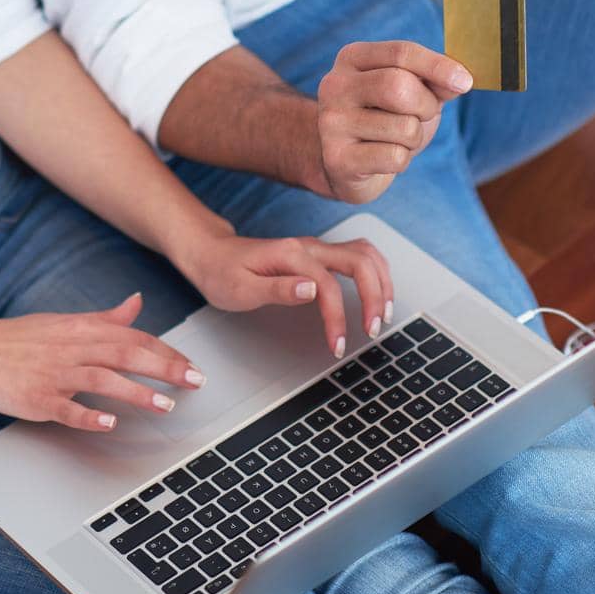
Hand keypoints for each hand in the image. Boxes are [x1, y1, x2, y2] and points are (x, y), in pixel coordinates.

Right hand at [0, 293, 206, 433]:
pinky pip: (65, 408)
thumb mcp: (62, 322)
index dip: (164, 350)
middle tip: (195, 382)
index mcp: (79, 329)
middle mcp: (71, 348)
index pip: (131, 336)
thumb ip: (103, 318)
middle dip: (164, 367)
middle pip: (125, 353)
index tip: (191, 365)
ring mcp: (53, 374)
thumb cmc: (15, 340)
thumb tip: (137, 303)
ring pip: (102, 379)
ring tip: (165, 406)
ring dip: (136, 392)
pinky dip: (88, 415)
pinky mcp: (35, 399)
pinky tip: (109, 424)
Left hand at [181, 225, 392, 357]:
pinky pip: (358, 256)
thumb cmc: (223, 273)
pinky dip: (374, 274)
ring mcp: (315, 248)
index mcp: (291, 255)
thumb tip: (311, 290)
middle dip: (375, 294)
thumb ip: (277, 290)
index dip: (337, 318)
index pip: (328, 285)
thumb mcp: (240, 289)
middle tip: (374, 329)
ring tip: (383, 314)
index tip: (337, 346)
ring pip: (364, 253)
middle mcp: (308, 247)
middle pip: (359, 260)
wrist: (211, 254)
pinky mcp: (318, 255)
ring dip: (380, 281)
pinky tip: (376, 294)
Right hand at [312, 40, 472, 203]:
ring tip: (395, 139)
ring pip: (404, 126)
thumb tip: (460, 80)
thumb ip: (434, 81)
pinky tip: (384, 159)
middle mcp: (335, 85)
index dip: (438, 66)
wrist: (346, 164)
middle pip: (399, 86)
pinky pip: (395, 157)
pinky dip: (402, 161)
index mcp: (352, 58)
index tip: (465, 82)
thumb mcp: (411, 92)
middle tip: (423, 116)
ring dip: (414, 138)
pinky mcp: (337, 158)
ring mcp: (332, 122)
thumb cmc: (383, 119)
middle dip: (426, 105)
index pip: (401, 52)